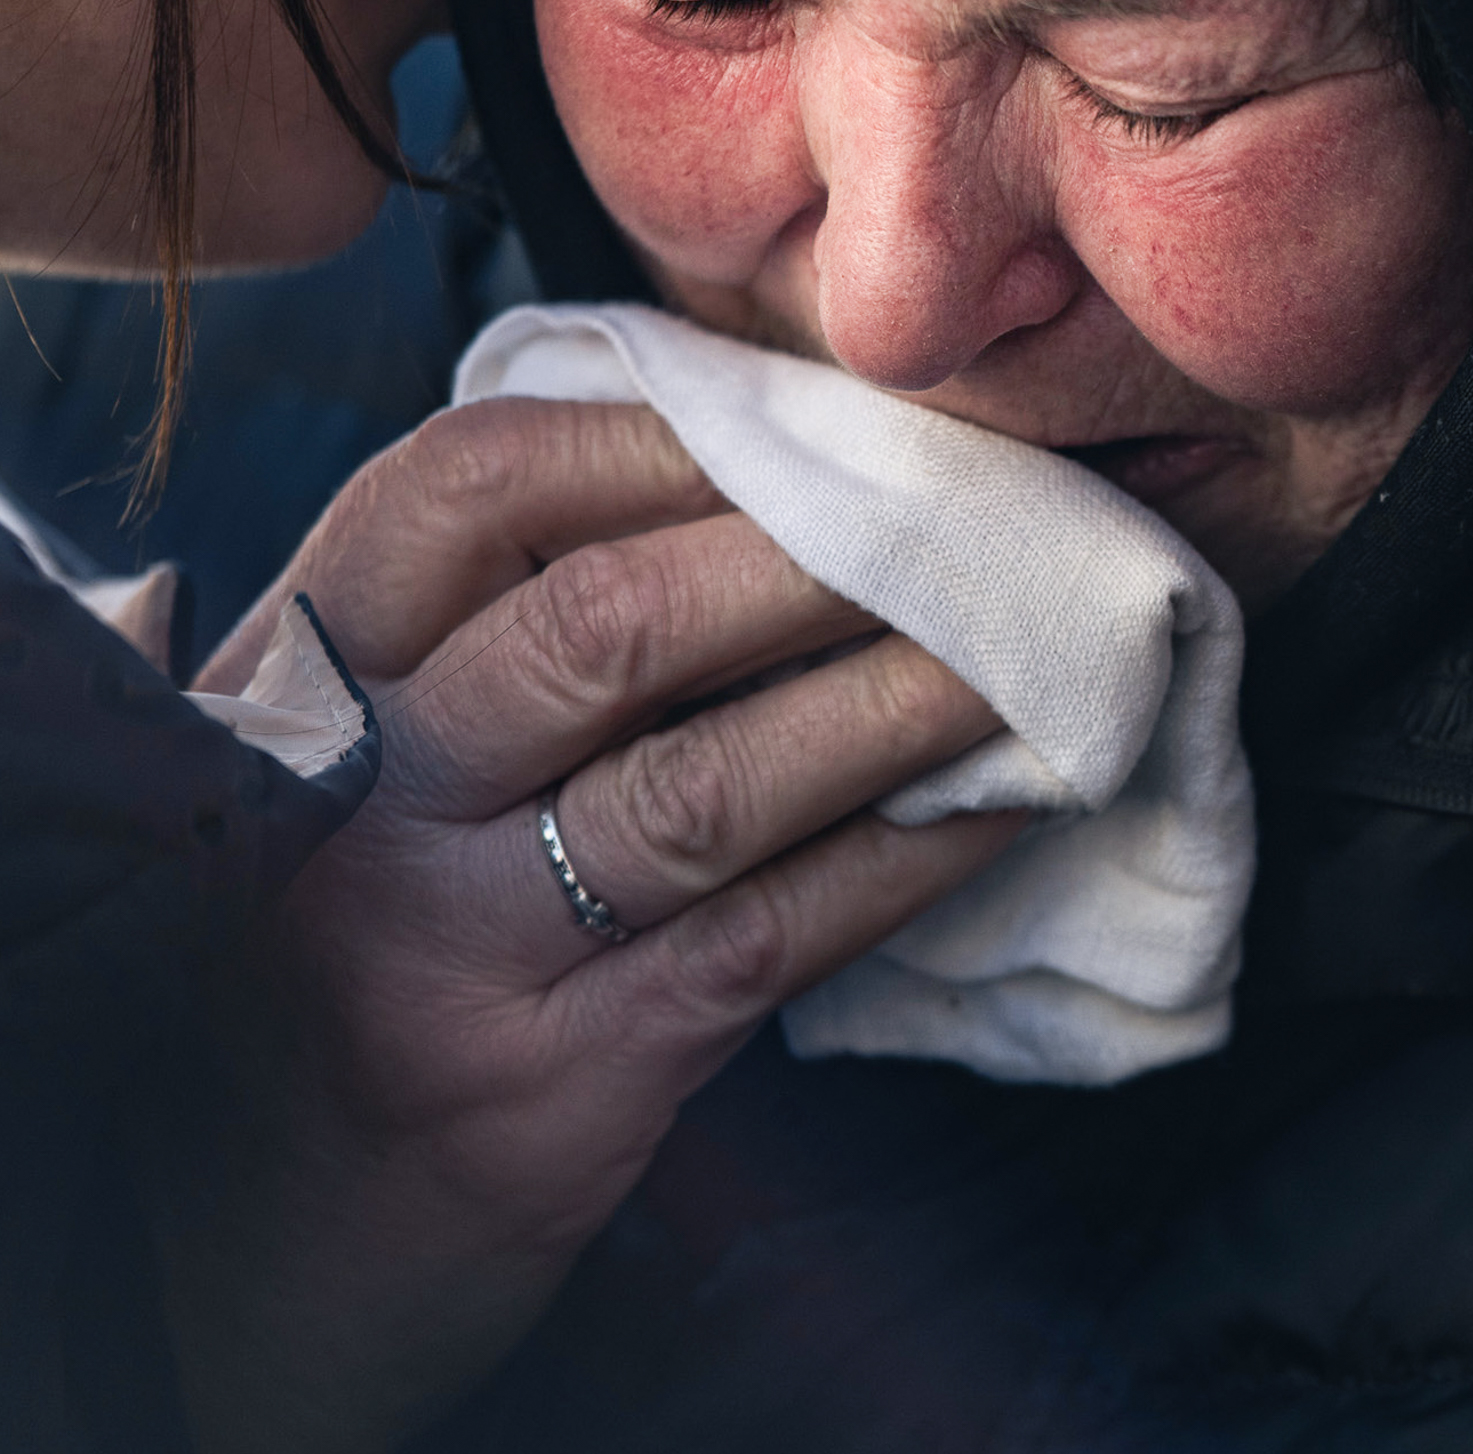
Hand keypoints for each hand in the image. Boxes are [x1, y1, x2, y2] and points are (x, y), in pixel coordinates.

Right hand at [163, 397, 1024, 1453]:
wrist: (252, 1243)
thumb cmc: (351, 921)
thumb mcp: (343, 748)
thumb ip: (459, 601)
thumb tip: (721, 441)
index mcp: (302, 678)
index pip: (467, 488)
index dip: (659, 437)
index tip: (818, 423)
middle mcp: (359, 804)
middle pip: (604, 625)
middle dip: (815, 558)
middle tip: (971, 520)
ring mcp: (450, 950)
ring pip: (703, 785)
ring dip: (892, 703)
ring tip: (1026, 646)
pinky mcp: (553, 1085)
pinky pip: (763, 940)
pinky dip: (903, 858)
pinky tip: (1008, 798)